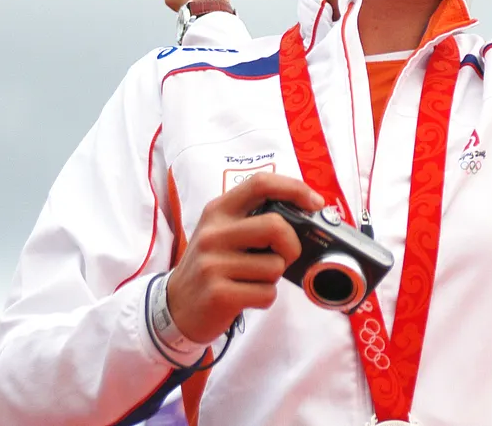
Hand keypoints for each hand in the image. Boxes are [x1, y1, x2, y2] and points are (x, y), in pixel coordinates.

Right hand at [165, 173, 324, 344]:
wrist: (175, 308)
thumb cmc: (213, 265)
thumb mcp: (224, 232)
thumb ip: (255, 219)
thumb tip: (307, 216)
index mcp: (219, 210)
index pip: (261, 183)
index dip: (295, 189)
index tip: (315, 203)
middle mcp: (213, 233)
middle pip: (276, 226)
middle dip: (292, 245)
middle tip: (285, 257)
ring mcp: (213, 264)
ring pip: (275, 266)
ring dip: (273, 277)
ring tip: (251, 280)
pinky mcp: (218, 294)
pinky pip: (266, 293)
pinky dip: (265, 298)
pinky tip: (245, 297)